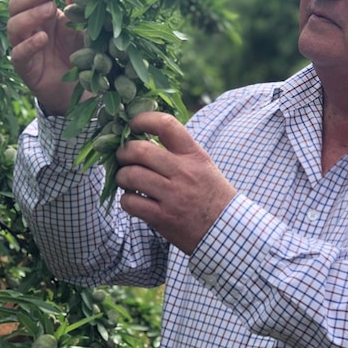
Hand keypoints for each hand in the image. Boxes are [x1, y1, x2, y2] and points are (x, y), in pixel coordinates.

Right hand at [7, 0, 87, 115]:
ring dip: (30, 15)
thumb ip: (79, 5)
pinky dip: (28, 44)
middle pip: (15, 4)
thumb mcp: (85, 26)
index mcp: (41, 13)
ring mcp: (24, 47)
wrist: (83, 89)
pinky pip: (18, 54)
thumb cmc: (84, 54)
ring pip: (13, 26)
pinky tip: (42, 38)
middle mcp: (29, 27)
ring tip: (50, 10)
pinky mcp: (25, 68)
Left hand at [115, 112, 236, 254]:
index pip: (166, 125)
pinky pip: (131, 202)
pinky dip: (126, 200)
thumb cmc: (211, 194)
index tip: (133, 124)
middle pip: (140, 150)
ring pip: (131, 175)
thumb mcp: (203, 164)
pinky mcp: (163, 217)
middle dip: (124, 152)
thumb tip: (145, 135)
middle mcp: (183, 172)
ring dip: (122, 176)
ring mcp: (172, 195)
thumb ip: (179, 150)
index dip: (144, 119)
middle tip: (122, 157)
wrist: (225, 228)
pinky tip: (133, 200)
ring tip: (126, 179)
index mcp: (193, 155)